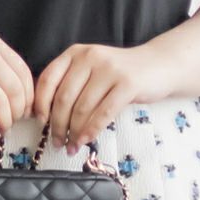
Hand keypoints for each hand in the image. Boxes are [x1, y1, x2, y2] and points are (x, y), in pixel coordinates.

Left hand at [31, 41, 175, 153]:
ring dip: (74, 132)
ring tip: (71, 146)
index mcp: (75, 53)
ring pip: (83, 108)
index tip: (41, 122)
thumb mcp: (90, 71)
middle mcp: (89, 57)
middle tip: (57, 142)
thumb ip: (70, 84)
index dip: (41, 104)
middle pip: (64, 98)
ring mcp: (109, 69)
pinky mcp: (127, 84)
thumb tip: (45, 116)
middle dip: (57, 125)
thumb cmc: (118, 75)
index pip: (48, 79)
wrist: (158, 66)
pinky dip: (91, 131)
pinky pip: (103, 113)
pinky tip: (86, 140)